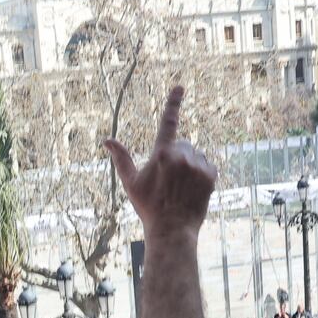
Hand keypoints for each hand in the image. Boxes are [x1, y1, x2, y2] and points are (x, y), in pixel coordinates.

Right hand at [103, 86, 216, 240]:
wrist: (172, 229)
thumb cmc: (148, 207)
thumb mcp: (131, 183)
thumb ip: (121, 158)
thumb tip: (107, 141)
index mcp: (161, 153)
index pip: (167, 122)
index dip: (173, 103)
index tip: (180, 87)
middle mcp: (181, 155)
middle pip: (181, 145)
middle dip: (175, 156)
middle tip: (168, 180)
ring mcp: (197, 165)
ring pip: (194, 155)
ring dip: (188, 164)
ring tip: (180, 187)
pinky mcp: (210, 174)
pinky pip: (206, 165)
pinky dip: (200, 173)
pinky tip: (191, 189)